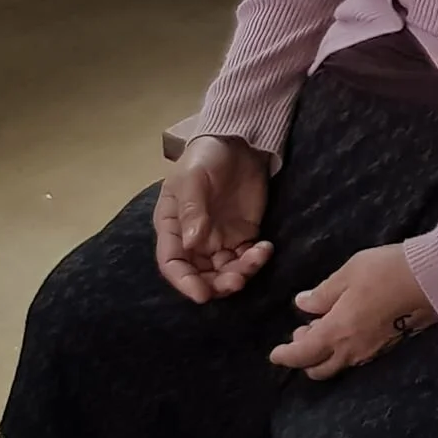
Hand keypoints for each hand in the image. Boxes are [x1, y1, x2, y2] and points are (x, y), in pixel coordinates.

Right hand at [154, 135, 272, 303]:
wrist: (238, 143)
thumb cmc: (205, 157)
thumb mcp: (193, 178)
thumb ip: (192, 209)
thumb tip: (192, 242)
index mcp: (172, 227)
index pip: (173, 263)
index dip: (184, 282)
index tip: (201, 294)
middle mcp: (193, 240)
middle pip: (201, 274)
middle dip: (217, 284)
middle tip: (237, 281)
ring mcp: (219, 239)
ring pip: (226, 270)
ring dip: (240, 273)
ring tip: (257, 257)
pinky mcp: (243, 234)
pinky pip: (247, 257)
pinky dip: (256, 259)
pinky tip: (265, 248)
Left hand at [270, 243, 437, 379]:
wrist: (435, 278)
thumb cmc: (387, 271)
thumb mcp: (348, 273)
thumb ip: (323, 293)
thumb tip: (303, 304)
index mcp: (336, 332)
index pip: (302, 354)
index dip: (285, 356)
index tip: (275, 354)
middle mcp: (352, 349)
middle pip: (320, 369)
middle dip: (305, 358)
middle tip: (303, 333)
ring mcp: (373, 351)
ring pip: (340, 365)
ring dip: (326, 354)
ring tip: (325, 328)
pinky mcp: (391, 345)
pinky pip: (359, 357)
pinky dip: (346, 350)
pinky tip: (350, 329)